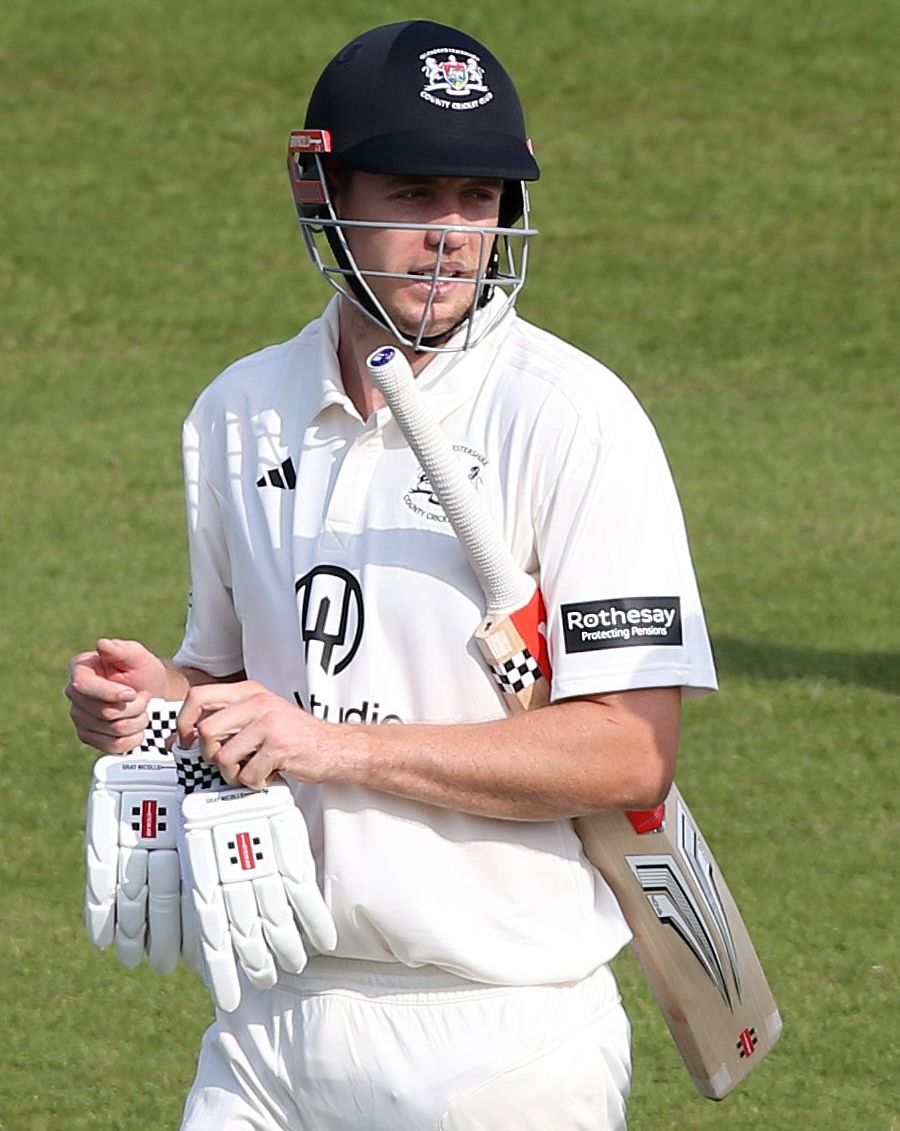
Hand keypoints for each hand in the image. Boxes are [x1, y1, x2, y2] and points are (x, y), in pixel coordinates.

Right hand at [67, 638, 170, 753]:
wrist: (151, 692)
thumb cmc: (142, 670)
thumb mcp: (137, 656)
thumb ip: (121, 650)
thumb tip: (102, 645)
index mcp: (80, 669)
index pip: (83, 686)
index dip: (111, 693)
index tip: (132, 693)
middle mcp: (74, 695)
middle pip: (103, 712)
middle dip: (134, 707)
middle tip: (145, 698)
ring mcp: (80, 718)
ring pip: (112, 730)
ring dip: (138, 722)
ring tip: (144, 710)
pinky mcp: (89, 737)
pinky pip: (113, 746)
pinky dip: (134, 738)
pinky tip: (139, 726)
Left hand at [176, 681, 339, 789]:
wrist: (335, 747)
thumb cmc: (295, 735)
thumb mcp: (259, 717)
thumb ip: (225, 722)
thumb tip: (180, 739)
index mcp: (249, 691)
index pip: (198, 696)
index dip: (184, 722)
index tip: (188, 740)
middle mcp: (257, 702)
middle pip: (206, 731)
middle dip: (210, 755)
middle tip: (228, 761)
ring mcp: (269, 723)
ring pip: (223, 757)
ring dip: (234, 773)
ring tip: (251, 769)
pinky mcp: (279, 746)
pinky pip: (247, 774)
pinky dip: (254, 782)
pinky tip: (268, 775)